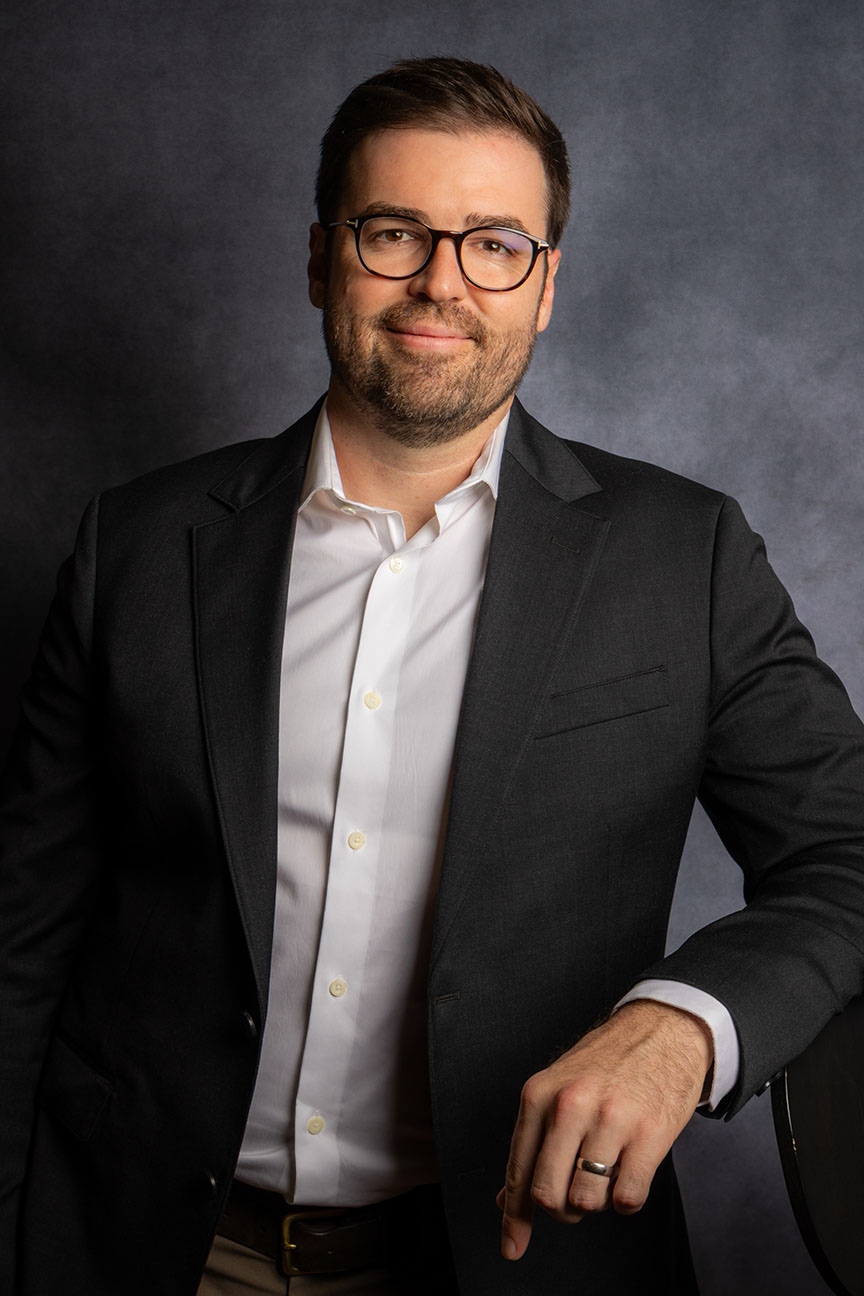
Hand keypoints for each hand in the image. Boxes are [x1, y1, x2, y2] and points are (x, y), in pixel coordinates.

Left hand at [497, 999, 712, 1259]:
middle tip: (575, 1195)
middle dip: (561, 1209)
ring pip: (587, 1200)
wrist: (662, 1029)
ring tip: (606, 1173)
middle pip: (548, 1194)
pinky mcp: (650, 1133)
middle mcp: (570, 1105)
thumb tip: (506, 1199)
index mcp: (539, 1095)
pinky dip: (626, 1200)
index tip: (512, 1248)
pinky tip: (629, 1173)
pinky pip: (627, 1198)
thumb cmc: (606, 1063)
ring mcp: (611, 1119)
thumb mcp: (557, 1088)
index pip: (519, 1169)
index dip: (514, 1218)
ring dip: (595, 1201)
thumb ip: (533, 1141)